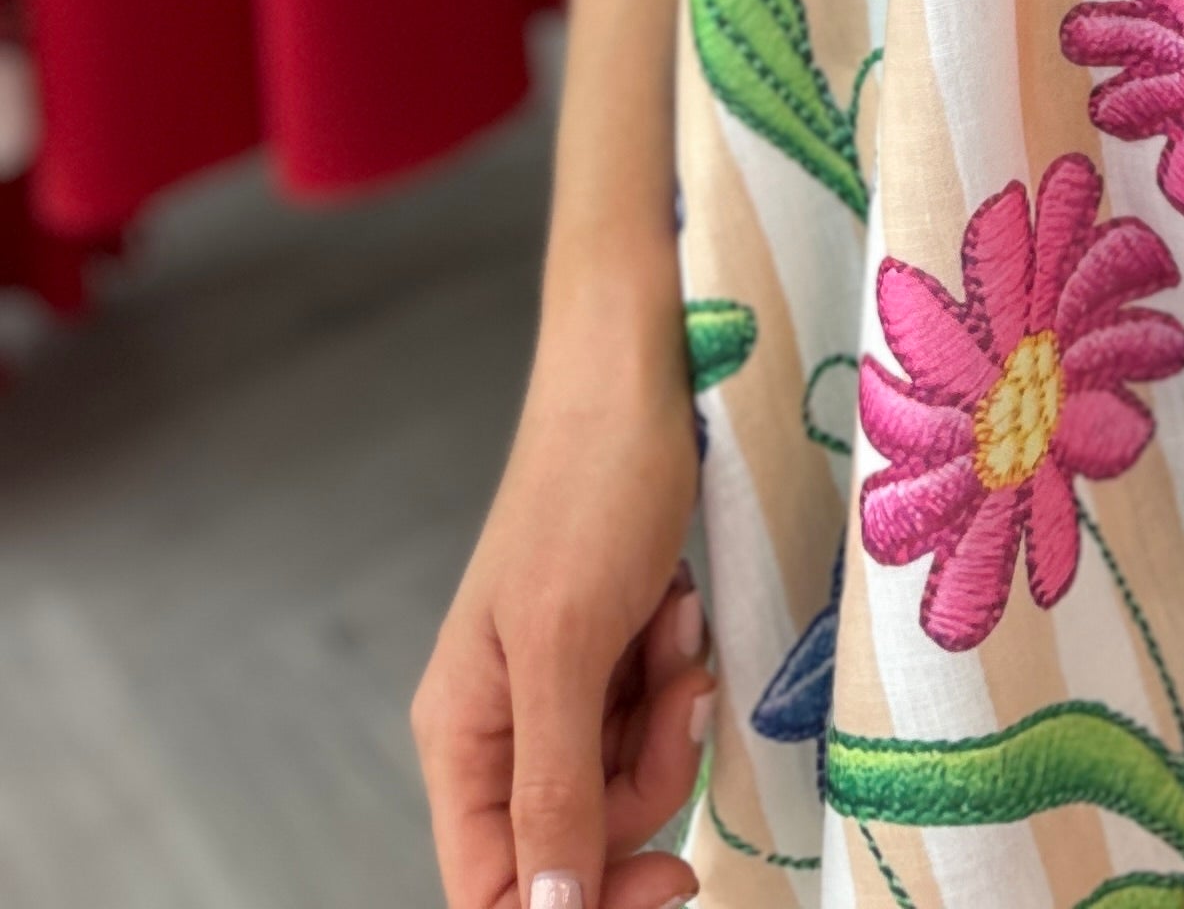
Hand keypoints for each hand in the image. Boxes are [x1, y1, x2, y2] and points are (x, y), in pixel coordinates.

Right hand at [413, 287, 709, 908]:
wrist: (644, 370)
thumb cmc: (592, 487)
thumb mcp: (569, 644)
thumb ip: (552, 788)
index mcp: (461, 736)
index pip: (493, 890)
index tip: (672, 881)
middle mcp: (502, 728)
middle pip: (575, 847)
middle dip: (647, 787)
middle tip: (680, 699)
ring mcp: (562, 693)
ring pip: (627, 787)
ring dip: (670, 721)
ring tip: (675, 626)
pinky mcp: (616, 658)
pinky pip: (655, 723)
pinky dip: (679, 680)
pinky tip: (681, 613)